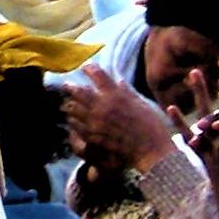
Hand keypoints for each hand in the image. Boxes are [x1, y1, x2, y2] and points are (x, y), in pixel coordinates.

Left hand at [60, 63, 178, 173]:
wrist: (150, 151)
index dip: (89, 69)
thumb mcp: (142, 104)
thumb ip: (128, 92)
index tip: (85, 67)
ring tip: (67, 103)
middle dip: (71, 87)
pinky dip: (73, 121)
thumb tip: (119, 81)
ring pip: (74, 109)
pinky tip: (72, 121)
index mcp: (116, 95)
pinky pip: (76, 126)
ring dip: (70, 104)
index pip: (98, 75)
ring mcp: (96, 122)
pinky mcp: (93, 137)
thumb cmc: (152, 127)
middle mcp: (103, 106)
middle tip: (66, 85)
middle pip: (80, 91)